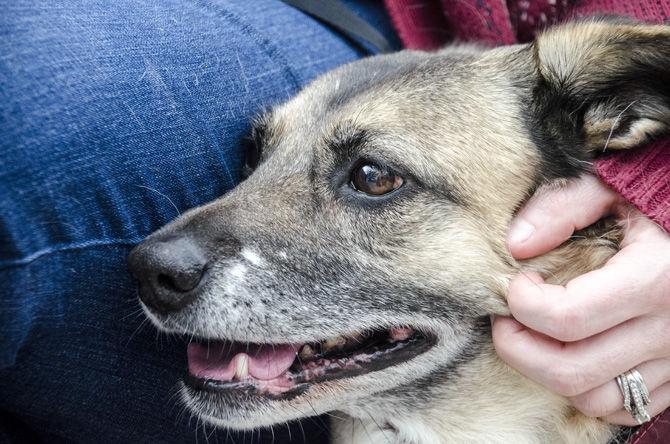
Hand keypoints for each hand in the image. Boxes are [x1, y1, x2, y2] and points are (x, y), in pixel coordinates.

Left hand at [492, 174, 669, 425]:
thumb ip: (562, 208)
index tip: (518, 282)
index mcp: (654, 279)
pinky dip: (589, 389)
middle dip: (518, 348)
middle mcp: (669, 330)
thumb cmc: (661, 202)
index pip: (566, 317)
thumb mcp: (613, 189)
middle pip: (570, 371)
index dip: (523, 303)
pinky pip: (626, 407)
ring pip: (594, 399)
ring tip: (538, 337)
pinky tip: (576, 353)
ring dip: (550, 373)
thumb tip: (515, 244)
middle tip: (506, 318)